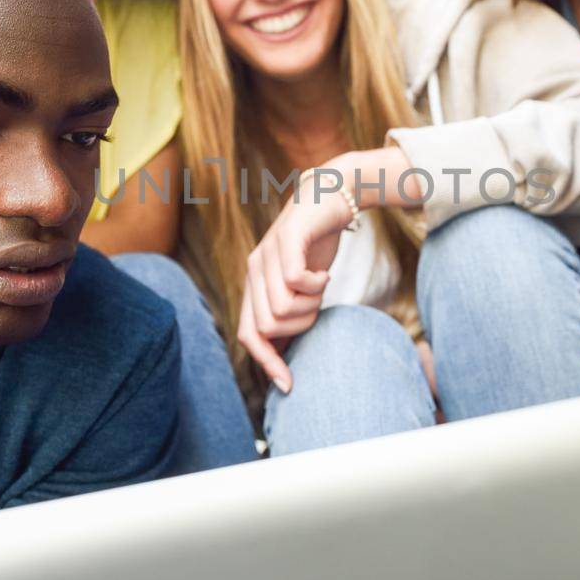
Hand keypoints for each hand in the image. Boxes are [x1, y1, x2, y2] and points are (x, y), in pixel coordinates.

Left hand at [238, 175, 355, 392]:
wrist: (331, 195)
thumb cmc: (318, 244)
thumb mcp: (303, 285)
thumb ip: (290, 312)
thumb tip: (282, 357)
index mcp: (255, 284)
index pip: (248, 334)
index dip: (266, 362)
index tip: (289, 384)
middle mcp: (254, 270)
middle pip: (267, 327)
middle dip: (299, 326)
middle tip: (317, 303)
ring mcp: (267, 253)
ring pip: (281, 308)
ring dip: (310, 305)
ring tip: (320, 286)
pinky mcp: (287, 239)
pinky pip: (295, 281)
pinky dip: (316, 285)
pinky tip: (324, 274)